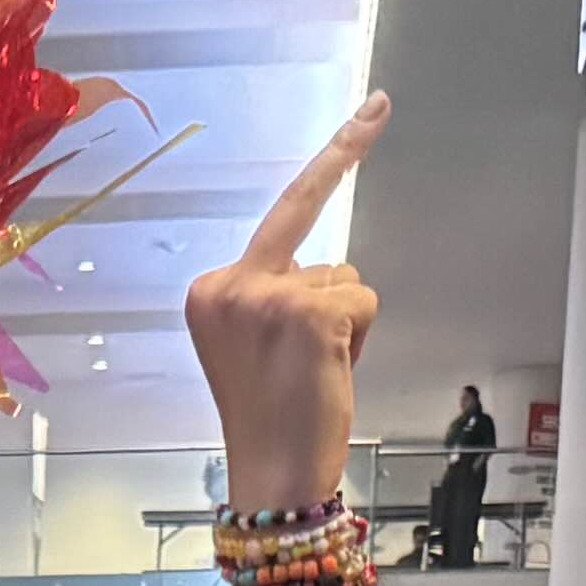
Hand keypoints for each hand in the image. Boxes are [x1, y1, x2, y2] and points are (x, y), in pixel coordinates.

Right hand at [186, 97, 384, 520]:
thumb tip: (324, 273)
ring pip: (343, 279)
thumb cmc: (269, 421)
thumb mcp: (249, 347)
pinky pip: (362, 303)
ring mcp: (268, 297)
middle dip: (340, 200)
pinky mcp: (309, 315)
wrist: (272, 475)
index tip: (372, 110)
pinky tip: (330, 374)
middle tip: (377, 110)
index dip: (331, 162)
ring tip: (316, 374)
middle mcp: (231, 284)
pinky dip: (359, 341)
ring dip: (345, 326)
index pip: (281, 214)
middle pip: (313, 239)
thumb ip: (272, 297)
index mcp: (209, 291)